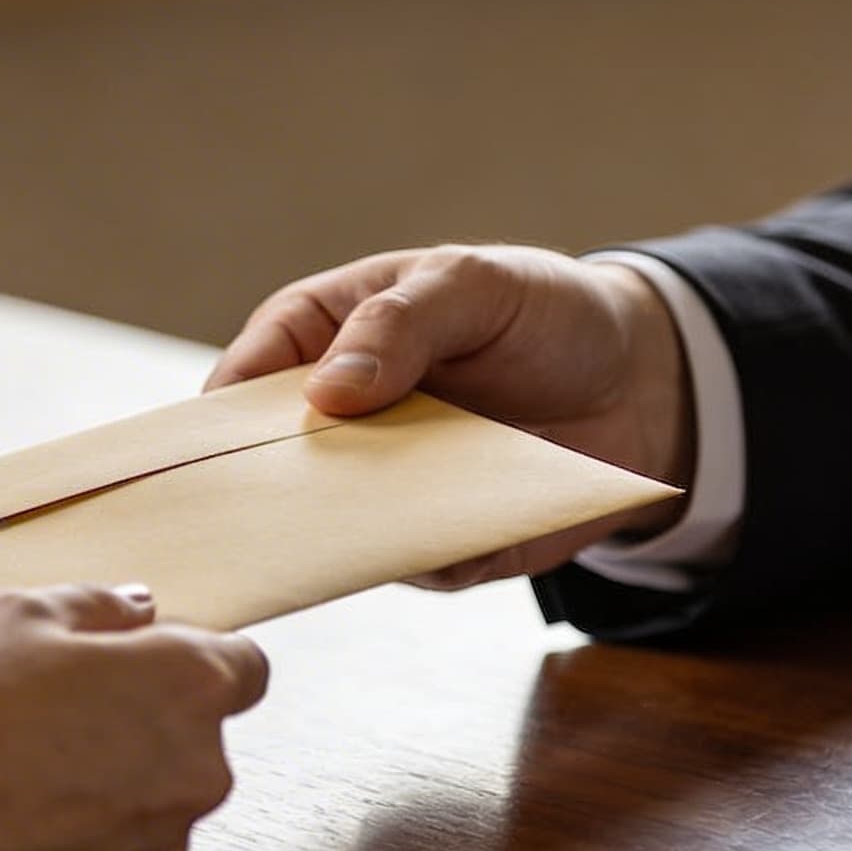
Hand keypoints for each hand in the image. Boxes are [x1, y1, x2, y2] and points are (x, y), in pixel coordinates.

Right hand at [0, 584, 269, 850]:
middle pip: (196, 731)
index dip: (192, 655)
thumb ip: (96, 604)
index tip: (137, 658)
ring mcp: (163, 839)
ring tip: (28, 760)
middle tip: (57, 702)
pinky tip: (20, 811)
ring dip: (115, 773)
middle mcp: (200, 767)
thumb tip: (137, 609)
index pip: (246, 665)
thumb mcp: (15, 615)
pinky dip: (86, 827)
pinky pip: (119, 842)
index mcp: (189, 685)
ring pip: (157, 790)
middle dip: (143, 714)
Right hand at [206, 245, 694, 585]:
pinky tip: (450, 542)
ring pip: (337, 529)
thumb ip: (399, 324)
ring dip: (346, 535)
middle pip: (272, 470)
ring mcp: (386, 490)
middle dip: (264, 494)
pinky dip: (429, 558)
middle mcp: (341, 426)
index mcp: (323, 341)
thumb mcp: (472, 285)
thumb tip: (328, 393)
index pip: (245, 379)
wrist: (642, 383)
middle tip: (264, 507)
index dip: (219, 415)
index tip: (210, 445)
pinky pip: (417, 565)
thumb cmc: (540, 313)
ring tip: (363, 526)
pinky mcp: (441, 544)